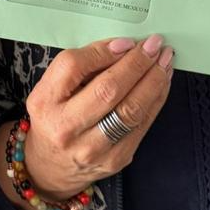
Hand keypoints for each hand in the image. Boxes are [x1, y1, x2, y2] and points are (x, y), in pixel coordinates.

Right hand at [19, 34, 173, 199]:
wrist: (50, 167)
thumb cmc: (52, 120)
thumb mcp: (50, 88)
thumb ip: (80, 66)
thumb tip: (122, 47)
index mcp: (45, 102)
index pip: (74, 67)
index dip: (104, 51)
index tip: (126, 42)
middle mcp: (66, 128)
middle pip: (108, 89)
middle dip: (137, 63)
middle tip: (154, 45)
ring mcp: (93, 148)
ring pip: (131, 109)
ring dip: (153, 80)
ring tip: (164, 60)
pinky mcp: (116, 159)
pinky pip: (142, 124)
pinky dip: (156, 99)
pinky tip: (161, 83)